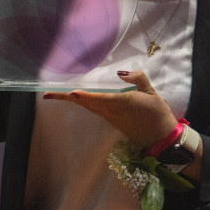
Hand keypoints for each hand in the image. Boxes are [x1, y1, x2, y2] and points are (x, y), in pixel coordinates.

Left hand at [43, 70, 178, 148]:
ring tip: (58, 95)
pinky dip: (86, 104)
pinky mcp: (113, 121)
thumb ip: (138, 79)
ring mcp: (112, 118)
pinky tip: (80, 99)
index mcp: (124, 103)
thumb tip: (121, 72)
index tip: (72, 93)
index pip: (101, 99)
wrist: (161, 137)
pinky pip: (96, 111)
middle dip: (68, 99)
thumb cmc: (158, 113)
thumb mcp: (152, 93)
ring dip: (74, 101)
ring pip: (90, 108)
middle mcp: (113, 112)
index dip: (86, 96)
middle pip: (88, 104)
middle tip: (48, 95)